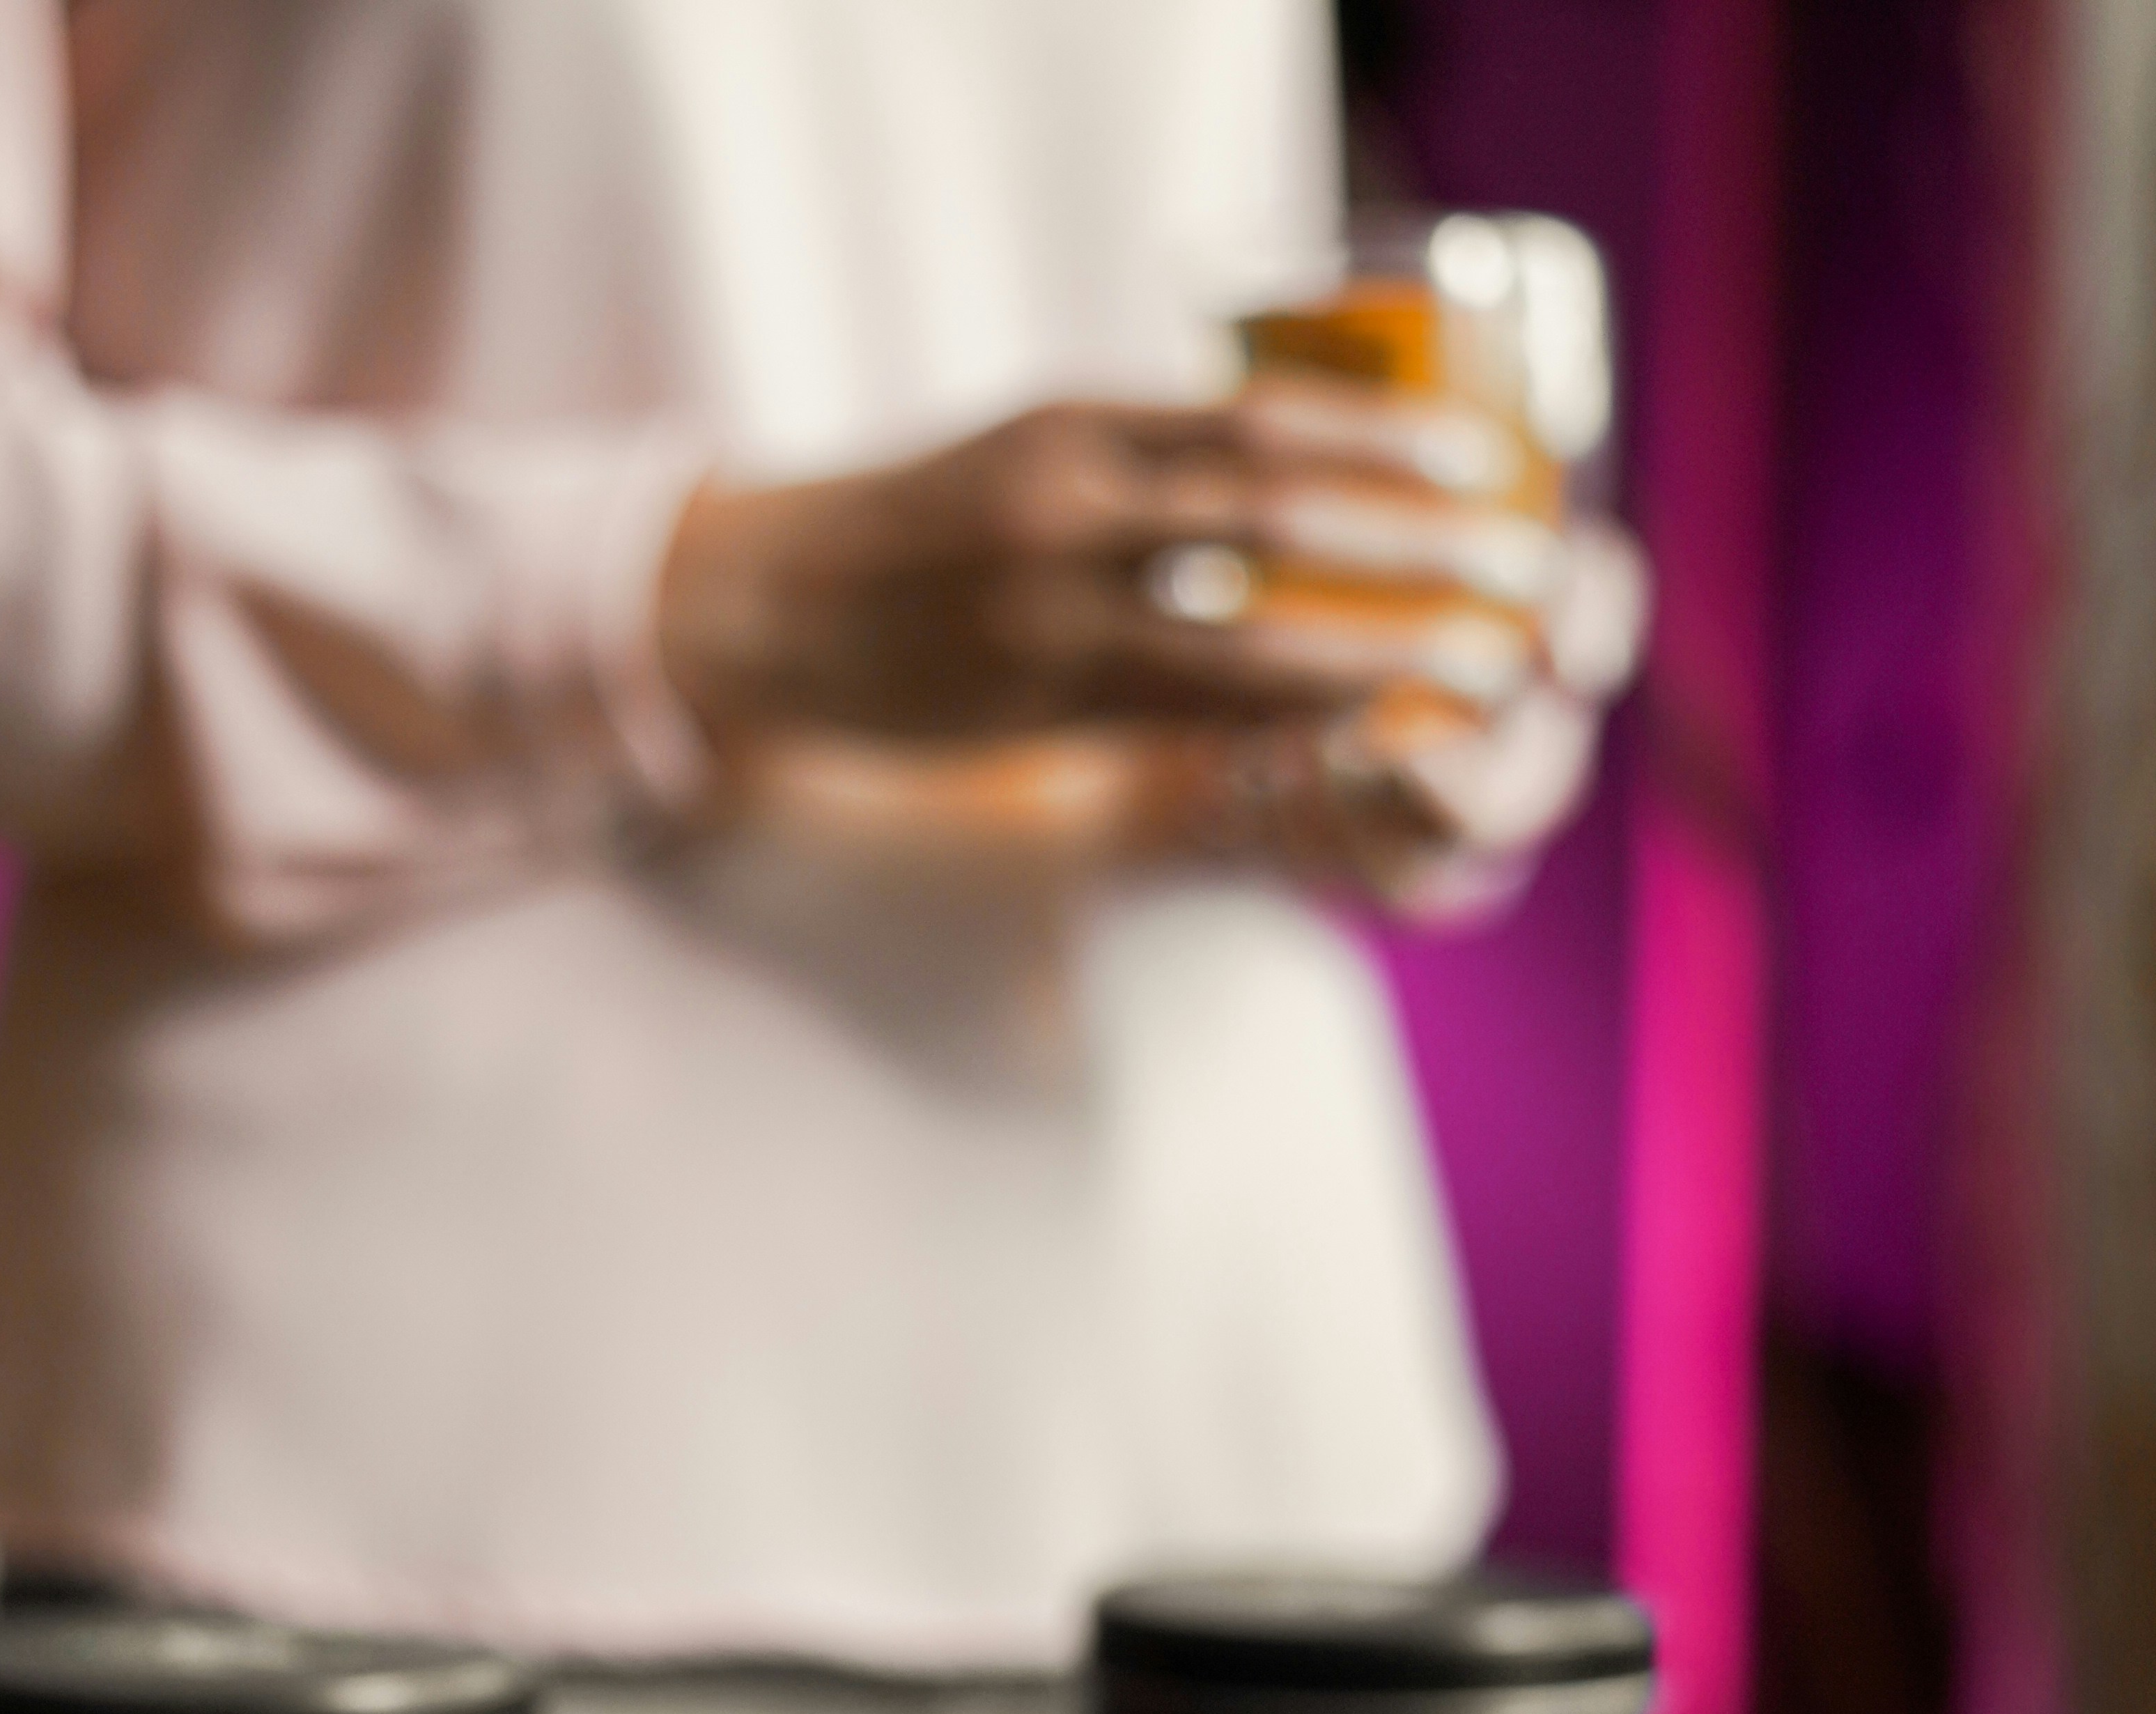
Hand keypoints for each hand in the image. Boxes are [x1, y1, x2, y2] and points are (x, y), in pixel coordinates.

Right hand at [657, 382, 1562, 757]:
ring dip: (1381, 648)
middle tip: (1521, 569)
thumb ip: (1144, 473)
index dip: (1386, 443)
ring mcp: (1050, 602)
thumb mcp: (1030, 459)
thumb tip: (1284, 495)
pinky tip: (1364, 726)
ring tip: (1480, 666)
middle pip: (1279, 509)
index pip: (1259, 417)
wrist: (761, 606)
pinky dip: (1289, 715)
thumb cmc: (914, 537)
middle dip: (1417, 542)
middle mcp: (1071, 497)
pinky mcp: (1035, 695)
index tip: (1485, 464)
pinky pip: (1191, 707)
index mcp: (1078, 419)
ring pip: (1248, 623)